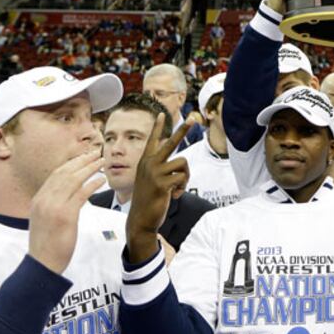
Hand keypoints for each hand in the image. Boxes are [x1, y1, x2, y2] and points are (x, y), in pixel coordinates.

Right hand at [28, 152, 105, 273]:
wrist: (42, 263)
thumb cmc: (47, 244)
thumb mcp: (45, 219)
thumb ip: (54, 204)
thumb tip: (69, 194)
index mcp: (38, 199)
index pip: (56, 175)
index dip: (71, 163)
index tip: (83, 157)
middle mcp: (44, 200)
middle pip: (65, 173)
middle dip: (81, 161)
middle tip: (95, 154)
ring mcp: (53, 207)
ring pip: (73, 180)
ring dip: (89, 168)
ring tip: (101, 162)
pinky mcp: (65, 215)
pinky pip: (81, 194)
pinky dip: (92, 184)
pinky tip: (102, 180)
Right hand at [127, 114, 192, 262]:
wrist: (141, 219)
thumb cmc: (149, 200)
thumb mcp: (151, 181)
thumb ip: (161, 170)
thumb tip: (180, 165)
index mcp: (145, 162)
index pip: (152, 140)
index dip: (157, 127)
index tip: (162, 114)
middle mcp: (149, 164)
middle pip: (170, 143)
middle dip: (183, 130)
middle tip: (193, 119)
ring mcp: (154, 173)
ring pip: (183, 163)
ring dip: (186, 176)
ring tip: (178, 187)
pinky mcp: (162, 183)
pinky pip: (182, 178)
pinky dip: (182, 187)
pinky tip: (174, 195)